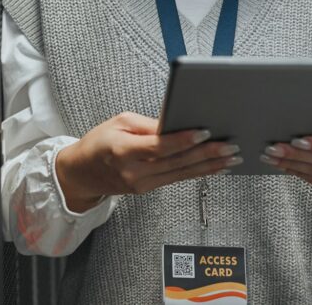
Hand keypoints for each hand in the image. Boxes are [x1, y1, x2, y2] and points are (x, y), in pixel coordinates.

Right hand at [55, 112, 242, 212]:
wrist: (81, 173)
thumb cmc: (99, 142)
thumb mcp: (119, 122)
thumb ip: (148, 125)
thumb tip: (176, 123)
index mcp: (123, 151)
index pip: (158, 147)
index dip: (183, 140)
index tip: (204, 132)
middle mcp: (133, 172)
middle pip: (175, 163)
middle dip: (206, 154)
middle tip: (229, 146)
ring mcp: (141, 184)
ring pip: (181, 174)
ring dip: (209, 166)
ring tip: (231, 158)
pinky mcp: (147, 189)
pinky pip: (177, 179)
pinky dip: (197, 172)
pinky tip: (215, 167)